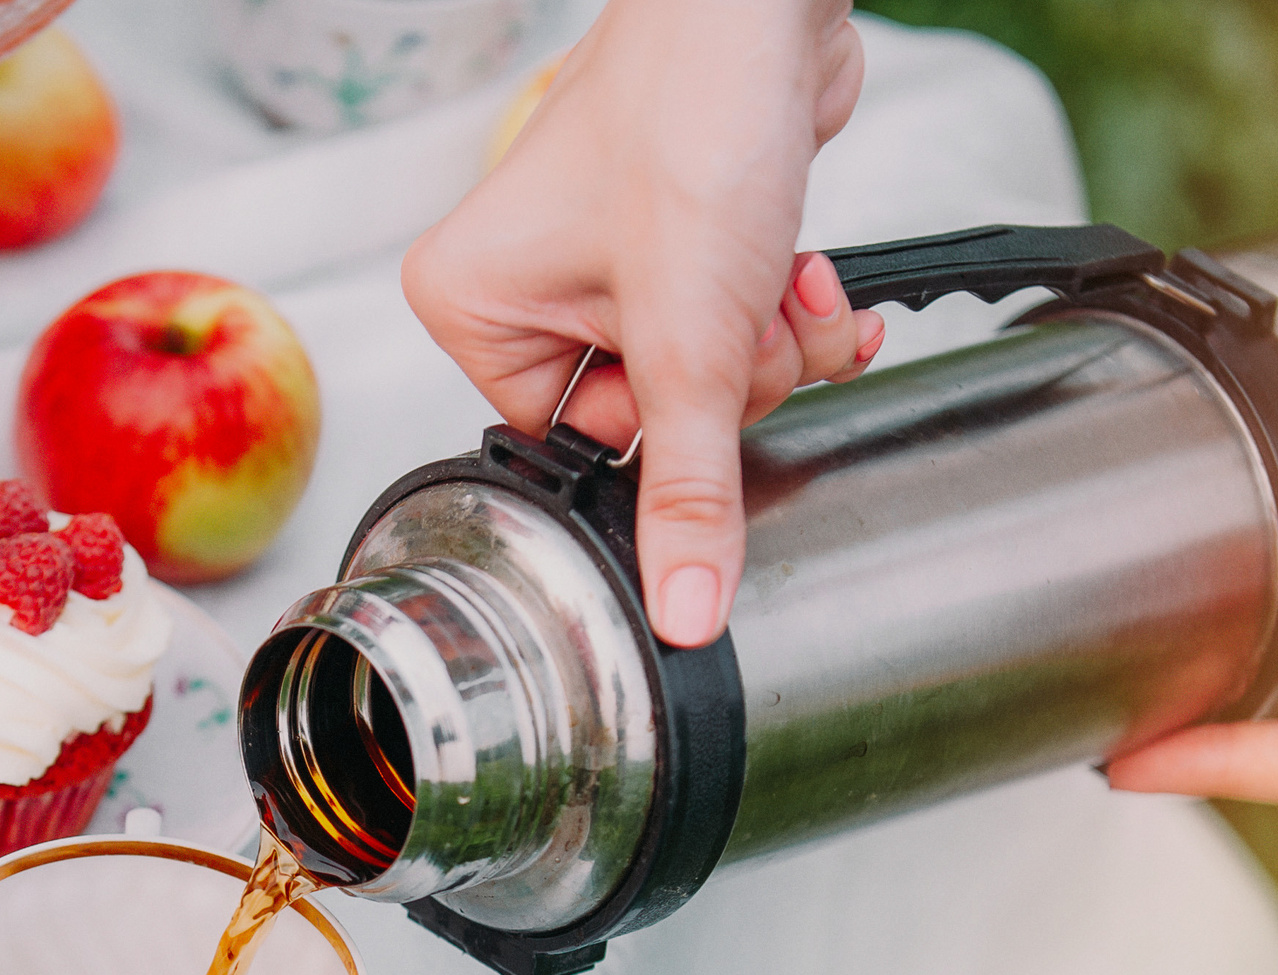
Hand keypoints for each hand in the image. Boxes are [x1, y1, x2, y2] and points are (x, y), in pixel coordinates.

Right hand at [401, 0, 877, 648]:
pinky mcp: (682, 238)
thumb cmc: (687, 123)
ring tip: (775, 276)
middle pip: (649, 415)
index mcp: (474, 309)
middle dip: (726, 379)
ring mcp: (607, 259)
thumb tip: (682, 611)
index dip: (652, 430)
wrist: (763, 11)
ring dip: (770, 342)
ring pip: (707, 376)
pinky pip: (738, 325)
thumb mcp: (690, 345)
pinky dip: (788, 306)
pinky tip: (804, 266)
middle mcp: (527, 284)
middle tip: (735, 317)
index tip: (692, 387)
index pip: (567, 443)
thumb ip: (691, 491)